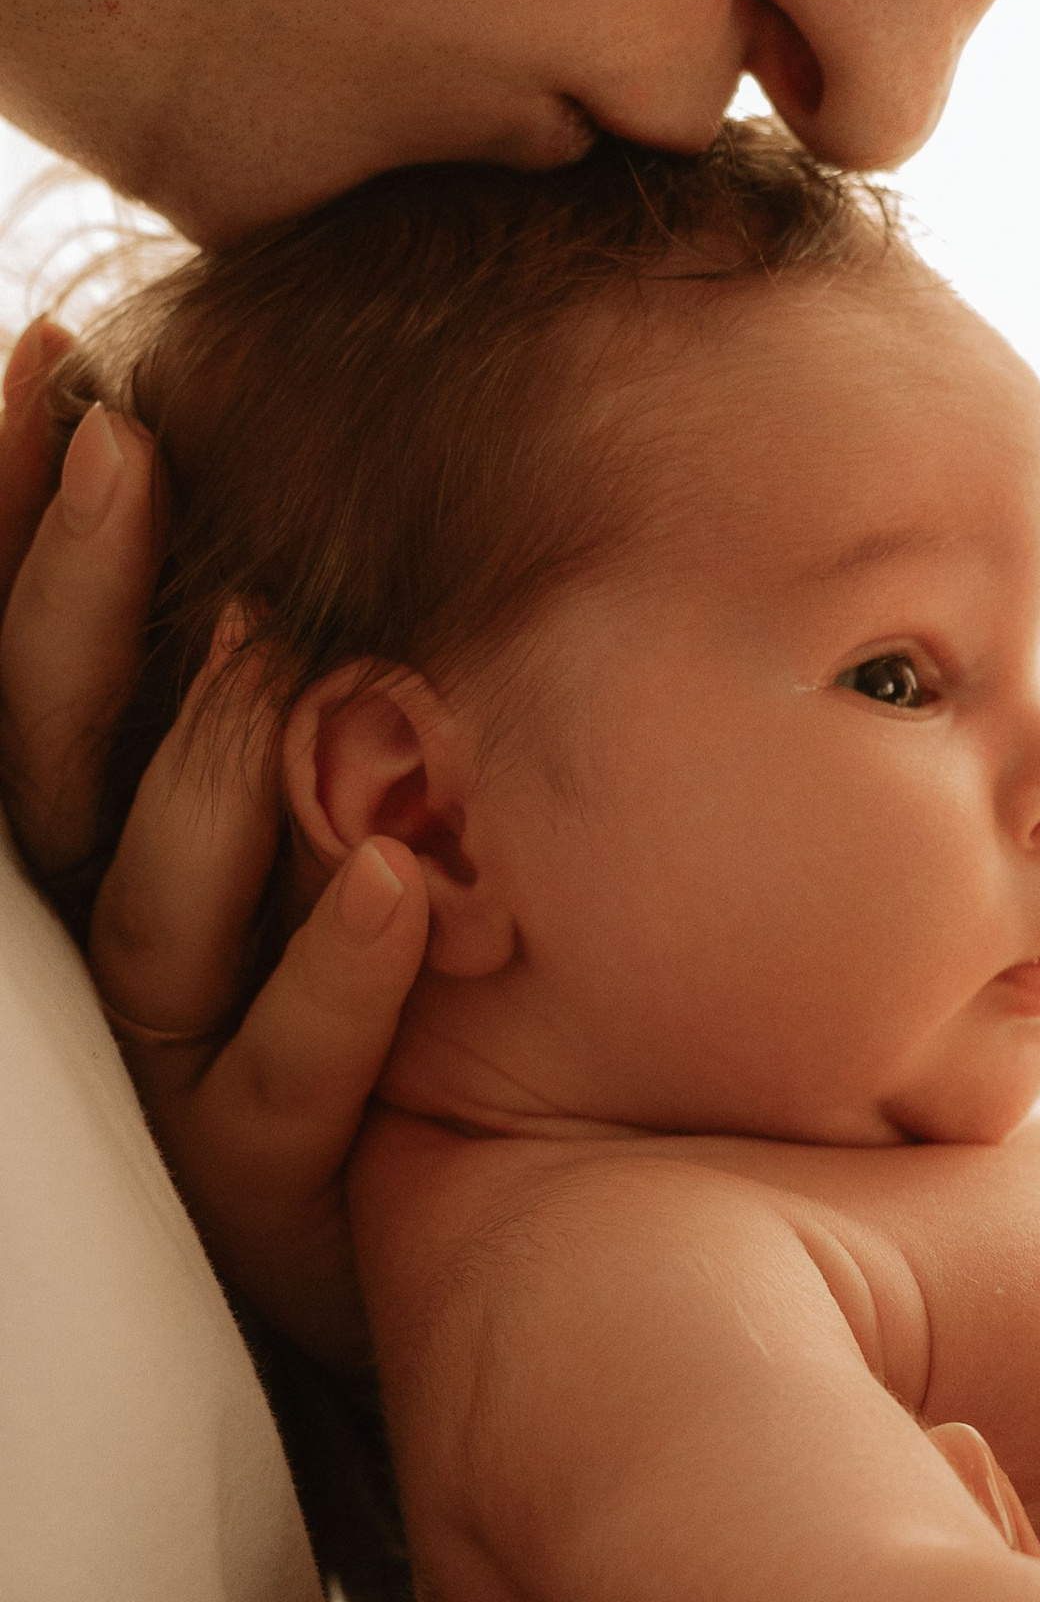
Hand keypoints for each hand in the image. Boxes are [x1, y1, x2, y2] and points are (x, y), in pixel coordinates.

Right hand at [0, 320, 426, 1363]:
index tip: (42, 354)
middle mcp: (95, 942)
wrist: (435, 1247)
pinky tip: (398, 882)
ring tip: (266, 640)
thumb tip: (271, 443)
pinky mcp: (258, 1182)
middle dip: (68, 601)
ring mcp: (163, 1064)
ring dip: (204, 774)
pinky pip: (278, 1079)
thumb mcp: (308, 808)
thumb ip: (275, 663)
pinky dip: (334, 979)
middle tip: (127, 448)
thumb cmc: (366, 996)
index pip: (16, 668)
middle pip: (43, 762)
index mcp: (89, 842)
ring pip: (148, 914)